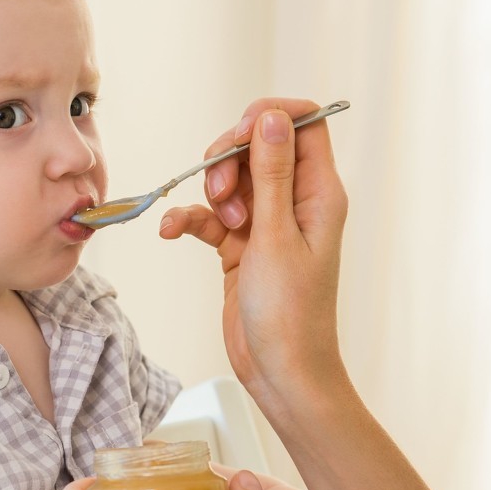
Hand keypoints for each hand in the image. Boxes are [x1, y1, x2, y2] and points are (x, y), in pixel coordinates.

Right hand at [159, 100, 348, 408]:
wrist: (280, 372)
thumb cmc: (291, 313)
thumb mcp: (277, 236)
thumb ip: (272, 173)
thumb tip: (273, 117)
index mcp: (319, 193)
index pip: (303, 123)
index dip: (269, 118)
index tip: (238, 136)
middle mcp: (296, 202)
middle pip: (259, 145)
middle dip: (229, 157)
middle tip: (220, 191)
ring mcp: (267, 223)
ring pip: (232, 178)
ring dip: (212, 191)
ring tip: (217, 222)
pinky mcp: (241, 246)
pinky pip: (210, 215)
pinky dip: (191, 218)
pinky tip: (171, 230)